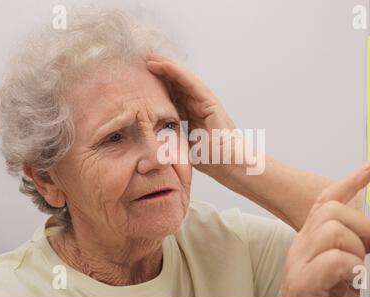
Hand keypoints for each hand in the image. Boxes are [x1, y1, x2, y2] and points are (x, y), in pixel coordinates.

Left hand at [146, 53, 240, 176]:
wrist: (230, 166)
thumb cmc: (211, 162)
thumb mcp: (182, 148)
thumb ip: (170, 141)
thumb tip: (149, 141)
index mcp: (191, 117)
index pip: (171, 96)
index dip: (156, 87)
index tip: (139, 80)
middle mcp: (198, 107)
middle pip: (176, 85)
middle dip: (159, 73)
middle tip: (142, 62)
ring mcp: (206, 103)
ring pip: (183, 80)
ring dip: (166, 67)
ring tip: (150, 58)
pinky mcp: (211, 102)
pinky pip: (192, 84)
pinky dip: (178, 73)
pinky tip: (165, 65)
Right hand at [277, 162, 369, 296]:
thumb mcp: (337, 269)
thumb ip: (346, 247)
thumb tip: (369, 231)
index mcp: (309, 240)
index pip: (324, 202)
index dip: (348, 183)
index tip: (369, 169)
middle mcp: (300, 246)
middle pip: (330, 209)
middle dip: (359, 224)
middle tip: (366, 251)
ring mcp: (298, 263)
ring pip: (332, 228)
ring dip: (355, 250)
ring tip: (355, 271)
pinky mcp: (302, 282)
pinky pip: (334, 259)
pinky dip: (350, 268)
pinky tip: (349, 281)